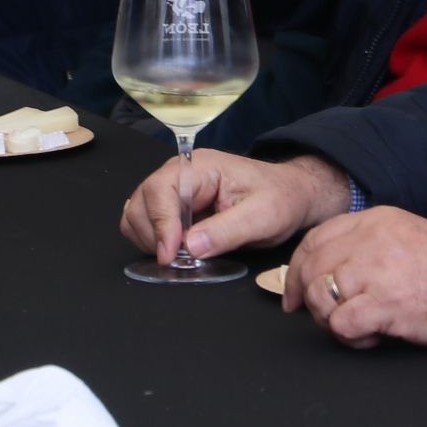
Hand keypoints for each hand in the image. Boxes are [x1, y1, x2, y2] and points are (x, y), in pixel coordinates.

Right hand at [118, 151, 347, 260]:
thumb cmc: (280, 200)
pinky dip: (153, 242)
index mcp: (200, 166)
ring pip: (136, 214)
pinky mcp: (173, 208)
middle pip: (141, 202)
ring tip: (181, 255)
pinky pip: (146, 225)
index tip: (170, 254)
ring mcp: (174, 191)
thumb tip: (191, 247)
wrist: (290, 197)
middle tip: (180, 260)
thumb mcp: (263, 217)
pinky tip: (178, 251)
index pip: (160, 190)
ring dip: (151, 240)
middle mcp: (180, 174)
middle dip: (154, 235)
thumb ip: (228, 231)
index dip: (161, 224)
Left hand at [286, 210, 426, 349]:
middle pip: (310, 269)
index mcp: (375, 221)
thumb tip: (331, 270)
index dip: (296, 270)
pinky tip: (373, 338)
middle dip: (309, 300)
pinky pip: (342, 324)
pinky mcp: (388, 305)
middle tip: (327, 320)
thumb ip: (369, 244)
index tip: (294, 295)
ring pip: (319, 297)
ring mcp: (378, 271)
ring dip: (331, 321)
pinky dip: (351, 339)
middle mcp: (371, 240)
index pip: (314, 240)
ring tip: (358, 328)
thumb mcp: (407, 236)